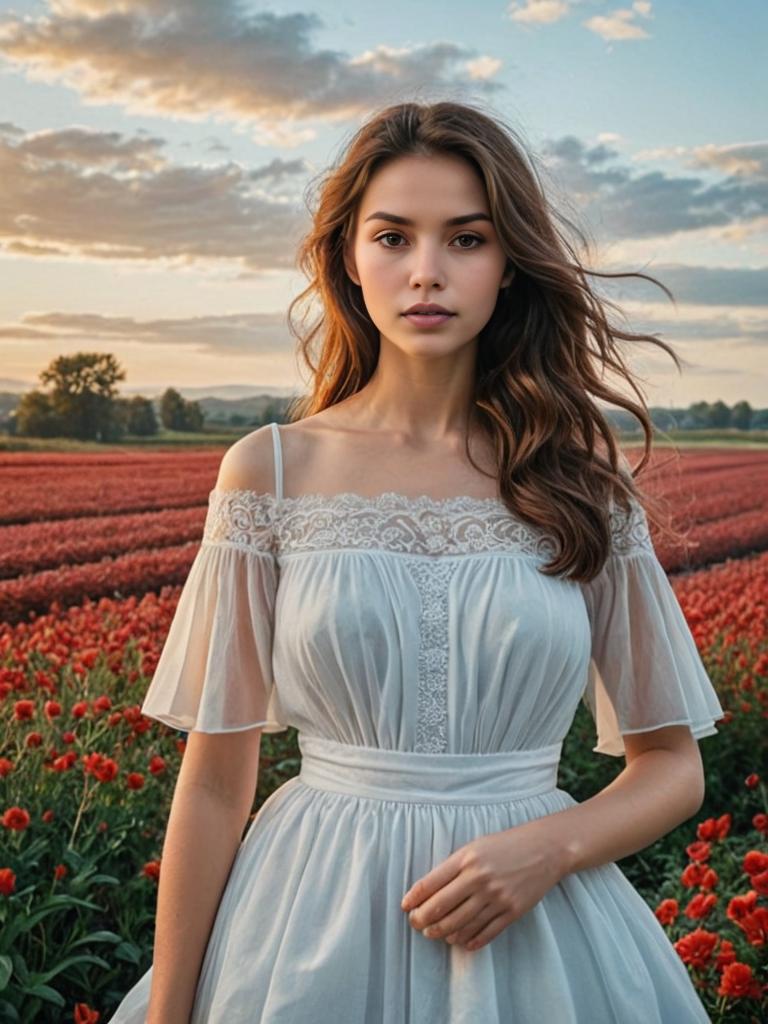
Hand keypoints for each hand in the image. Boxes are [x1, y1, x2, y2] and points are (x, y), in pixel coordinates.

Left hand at [401, 819, 566, 950]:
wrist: (544, 849)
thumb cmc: (505, 845)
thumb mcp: (475, 847)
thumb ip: (453, 867)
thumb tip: (429, 892)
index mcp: (467, 859)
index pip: (431, 883)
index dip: (414, 898)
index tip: (405, 907)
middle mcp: (479, 879)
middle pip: (441, 908)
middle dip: (423, 920)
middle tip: (416, 924)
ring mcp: (497, 897)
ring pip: (461, 925)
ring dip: (443, 933)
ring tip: (434, 934)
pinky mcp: (512, 912)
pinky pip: (485, 933)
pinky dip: (470, 941)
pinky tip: (461, 942)